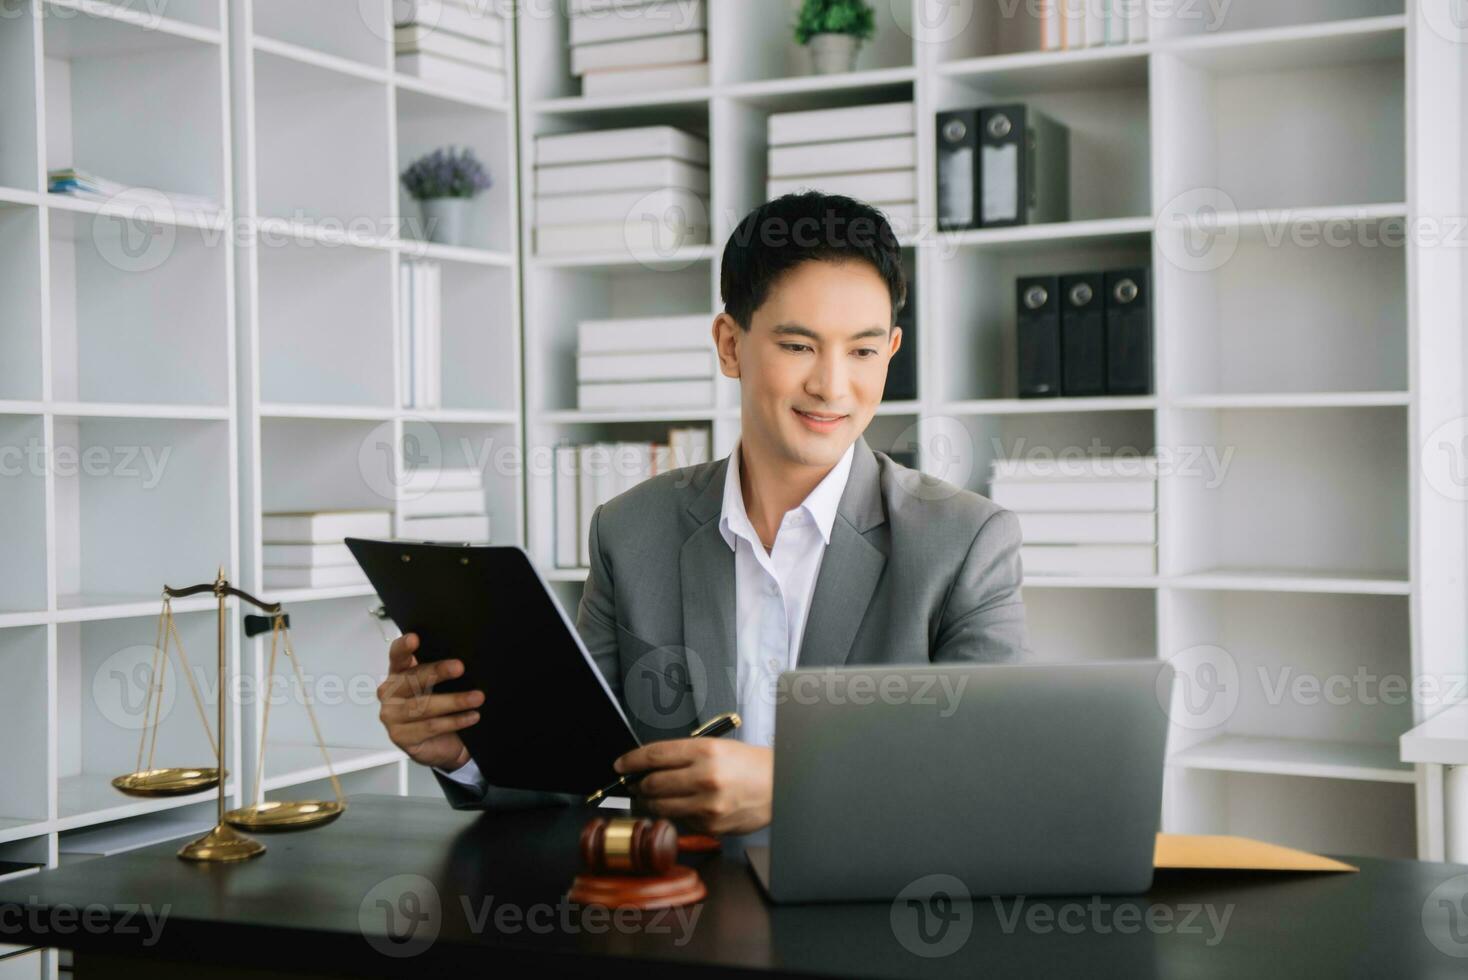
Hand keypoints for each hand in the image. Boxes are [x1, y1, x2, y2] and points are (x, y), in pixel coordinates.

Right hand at [376, 633, 483, 770]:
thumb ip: (442, 672)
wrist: (442, 745)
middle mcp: (391, 692)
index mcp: (398, 673)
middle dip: (437, 672)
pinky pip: (430, 726)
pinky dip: (454, 721)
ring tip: (477, 697)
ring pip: (423, 705)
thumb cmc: (440, 709)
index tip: (415, 639)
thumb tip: (462, 660)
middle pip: (412, 678)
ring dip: (454, 701)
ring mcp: (392, 716)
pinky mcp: (401, 737)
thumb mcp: (441, 686)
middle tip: (459, 667)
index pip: (397, 655)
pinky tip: (471, 716)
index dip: (404, 647)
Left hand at [613, 738, 772, 835]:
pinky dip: (677, 813)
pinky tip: (686, 805)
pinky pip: (680, 820)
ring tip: (653, 796)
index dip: (631, 761)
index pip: (655, 755)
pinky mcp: (710, 825)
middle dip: (638, 784)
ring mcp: (707, 805)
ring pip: (661, 806)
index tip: (621, 765)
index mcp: (705, 751)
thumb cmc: (748, 765)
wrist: (779, 785)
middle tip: (636, 783)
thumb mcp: (717, 747)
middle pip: (652, 783)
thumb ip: (683, 756)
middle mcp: (705, 777)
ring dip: (651, 801)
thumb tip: (648, 766)